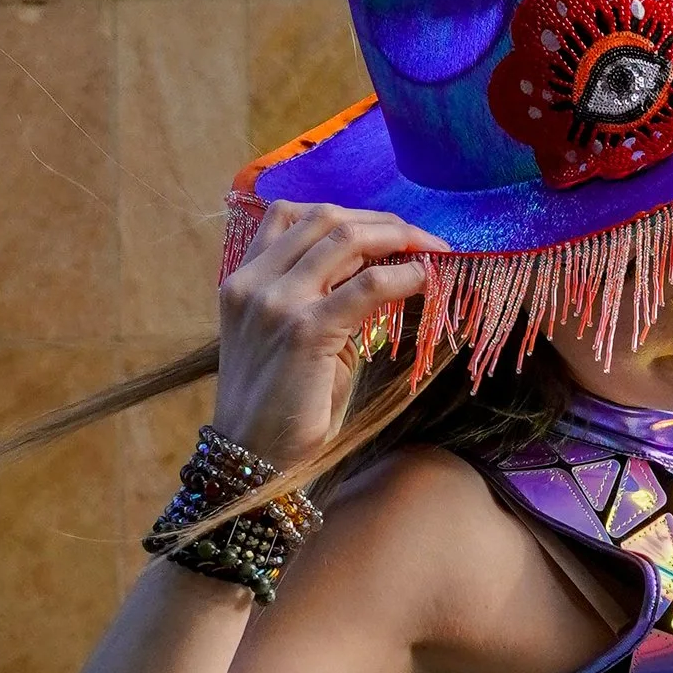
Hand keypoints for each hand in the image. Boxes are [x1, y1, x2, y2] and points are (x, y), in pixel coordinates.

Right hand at [211, 202, 436, 475]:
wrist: (252, 458)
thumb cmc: (276, 406)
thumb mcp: (292, 339)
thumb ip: (320, 299)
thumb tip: (378, 273)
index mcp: (242, 280)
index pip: (291, 215)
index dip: (345, 214)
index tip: (384, 230)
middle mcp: (253, 283)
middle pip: (324, 218)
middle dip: (379, 221)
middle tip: (420, 237)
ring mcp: (276, 302)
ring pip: (346, 239)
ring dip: (397, 238)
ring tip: (430, 250)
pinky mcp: (305, 330)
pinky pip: (367, 285)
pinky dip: (402, 276)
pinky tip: (423, 281)